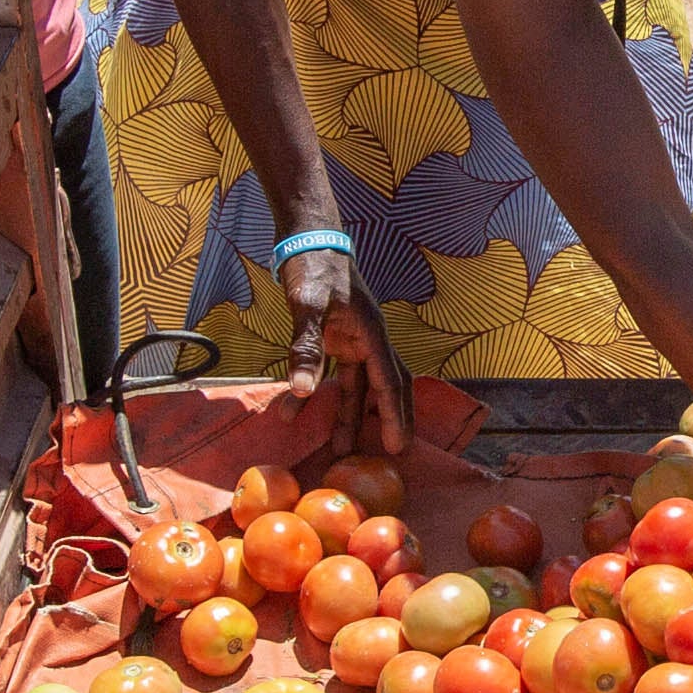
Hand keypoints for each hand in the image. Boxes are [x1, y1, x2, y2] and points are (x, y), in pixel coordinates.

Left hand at [283, 247, 407, 465]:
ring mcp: (352, 339)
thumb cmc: (313, 266)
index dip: (395, 416)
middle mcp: (368, 339)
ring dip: (351, 415)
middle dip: (389, 419)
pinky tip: (293, 411)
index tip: (399, 446)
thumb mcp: (308, 304)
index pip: (389, 381)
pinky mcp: (335, 338)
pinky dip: (315, 392)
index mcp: (372, 333)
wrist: (307, 239)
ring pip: (358, 385)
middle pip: (387, 386)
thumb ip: (305, 346)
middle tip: (394, 453)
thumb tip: (302, 390)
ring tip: (340, 447)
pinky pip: (330, 373)